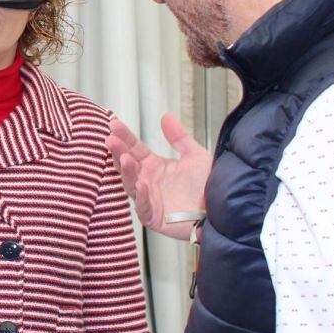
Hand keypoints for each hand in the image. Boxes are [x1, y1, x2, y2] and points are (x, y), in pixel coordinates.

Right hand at [106, 113, 210, 240]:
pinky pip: (143, 205)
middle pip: (127, 164)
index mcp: (154, 166)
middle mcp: (147, 180)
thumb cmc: (209, 187)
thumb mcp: (196, 157)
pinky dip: (141, 194)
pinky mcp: (152, 216)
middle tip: (111, 140)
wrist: (222, 211)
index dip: (124, 136)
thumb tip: (166, 116)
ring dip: (126, 171)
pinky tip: (141, 183)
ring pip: (130, 183)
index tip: (114, 123)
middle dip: (118, 152)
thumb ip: (180, 138)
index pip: (134, 148)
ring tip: (124, 158)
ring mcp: (147, 198)